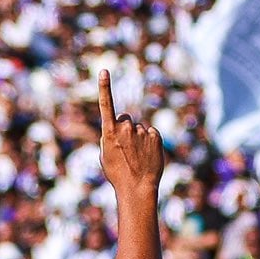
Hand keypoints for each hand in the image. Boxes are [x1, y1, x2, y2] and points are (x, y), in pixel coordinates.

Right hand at [97, 70, 162, 191]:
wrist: (137, 188)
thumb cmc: (117, 174)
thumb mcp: (105, 155)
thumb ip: (109, 137)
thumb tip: (117, 128)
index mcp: (110, 132)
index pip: (106, 104)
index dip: (104, 87)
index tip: (104, 71)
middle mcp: (126, 127)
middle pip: (125, 120)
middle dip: (125, 129)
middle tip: (125, 149)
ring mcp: (142, 131)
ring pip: (139, 129)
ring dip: (138, 138)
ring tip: (137, 157)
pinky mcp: (156, 136)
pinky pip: (151, 133)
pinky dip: (149, 142)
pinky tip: (147, 155)